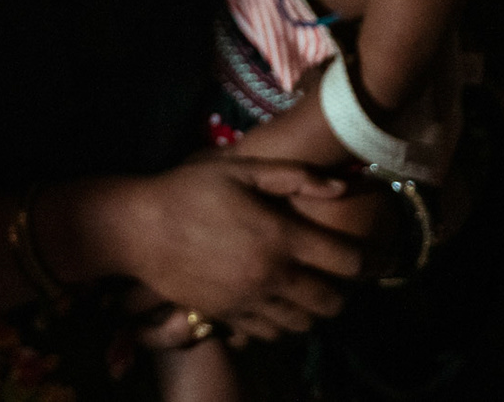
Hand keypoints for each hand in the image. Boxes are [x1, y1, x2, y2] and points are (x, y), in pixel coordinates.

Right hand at [113, 159, 360, 342]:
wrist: (138, 228)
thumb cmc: (188, 191)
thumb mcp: (238, 169)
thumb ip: (293, 176)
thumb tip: (342, 186)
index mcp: (281, 237)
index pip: (346, 262)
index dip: (364, 260)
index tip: (364, 255)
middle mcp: (271, 275)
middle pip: (331, 302)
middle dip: (341, 292)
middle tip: (333, 277)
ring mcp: (249, 300)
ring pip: (303, 323)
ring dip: (312, 311)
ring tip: (304, 293)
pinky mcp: (227, 315)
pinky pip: (270, 334)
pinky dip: (281, 325)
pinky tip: (274, 305)